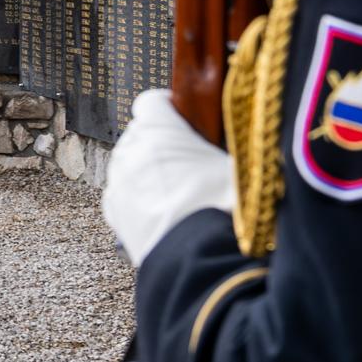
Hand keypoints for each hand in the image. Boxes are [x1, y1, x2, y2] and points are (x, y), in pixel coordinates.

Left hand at [99, 88, 234, 267]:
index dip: (169, 109)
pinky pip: (122, 192)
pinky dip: (136, 196)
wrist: (198, 259)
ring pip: (128, 162)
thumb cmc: (222, 208)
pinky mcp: (113, 211)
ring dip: (146, 169)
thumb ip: (234, 145)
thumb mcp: (241, 167)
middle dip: (159, 141)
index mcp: (160, 129)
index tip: (184, 118)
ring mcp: (119, 180)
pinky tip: (160, 208)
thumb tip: (248, 138)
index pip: (152, 101)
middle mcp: (132, 150)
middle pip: (139, 132)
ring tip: (175, 188)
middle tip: (187, 159)